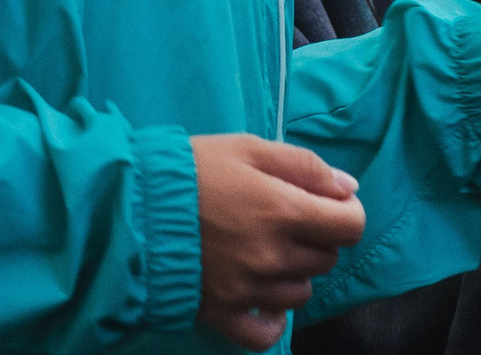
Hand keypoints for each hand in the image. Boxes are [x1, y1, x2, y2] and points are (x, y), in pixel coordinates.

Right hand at [192, 132, 364, 351]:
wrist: (130, 206)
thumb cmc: (191, 169)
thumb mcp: (247, 147)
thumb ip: (304, 166)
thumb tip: (348, 188)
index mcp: (282, 209)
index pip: (350, 226)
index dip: (346, 213)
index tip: (328, 205)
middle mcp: (272, 256)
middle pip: (326, 258)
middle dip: (315, 238)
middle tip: (283, 220)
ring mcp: (248, 290)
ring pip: (301, 292)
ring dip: (292, 273)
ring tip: (263, 251)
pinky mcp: (223, 314)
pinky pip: (266, 333)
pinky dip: (272, 318)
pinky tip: (263, 298)